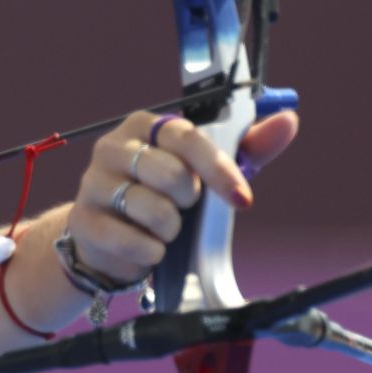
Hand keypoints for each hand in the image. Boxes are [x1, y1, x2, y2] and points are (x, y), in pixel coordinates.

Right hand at [66, 108, 299, 284]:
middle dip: (188, 202)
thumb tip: (288, 120)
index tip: (242, 199)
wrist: (108, 239)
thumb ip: (248, 148)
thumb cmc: (163, 197)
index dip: (219, 170)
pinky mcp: (82, 219)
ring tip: (161, 228)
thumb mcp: (206, 172)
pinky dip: (151, 252)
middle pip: (172, 176)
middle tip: (180, 207)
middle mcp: (114, 146)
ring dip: (170, 230)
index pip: (188, 138)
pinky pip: (133, 241)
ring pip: (154, 211)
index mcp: (148, 125)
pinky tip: (147, 247)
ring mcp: (93, 182)